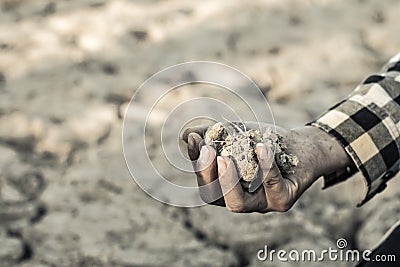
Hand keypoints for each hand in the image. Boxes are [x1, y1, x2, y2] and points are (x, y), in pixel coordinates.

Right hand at [182, 123, 351, 212]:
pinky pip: (271, 187)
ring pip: (238, 203)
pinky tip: (261, 147)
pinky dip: (265, 167)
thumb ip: (211, 134)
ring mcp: (261, 204)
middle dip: (206, 175)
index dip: (196, 162)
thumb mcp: (236, 134)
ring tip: (226, 157)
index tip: (195, 139)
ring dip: (229, 180)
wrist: (301, 147)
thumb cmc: (263, 143)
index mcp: (225, 188)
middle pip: (214, 197)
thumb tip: (185, 136)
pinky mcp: (283, 201)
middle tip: (208, 151)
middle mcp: (240, 200)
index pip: (203, 180)